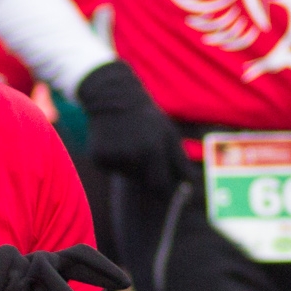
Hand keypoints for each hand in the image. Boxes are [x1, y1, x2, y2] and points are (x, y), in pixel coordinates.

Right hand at [77, 60, 189, 197]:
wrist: (111, 97)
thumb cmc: (146, 117)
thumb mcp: (168, 134)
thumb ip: (180, 162)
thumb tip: (192, 187)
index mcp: (152, 150)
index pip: (160, 185)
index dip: (165, 191)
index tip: (168, 193)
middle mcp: (131, 155)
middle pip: (143, 181)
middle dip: (147, 174)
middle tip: (145, 151)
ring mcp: (112, 157)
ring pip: (127, 175)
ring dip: (131, 166)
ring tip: (129, 143)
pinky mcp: (98, 157)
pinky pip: (111, 169)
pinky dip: (115, 161)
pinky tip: (115, 143)